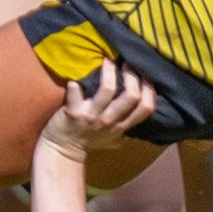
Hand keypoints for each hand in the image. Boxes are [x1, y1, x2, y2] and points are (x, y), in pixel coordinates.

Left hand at [45, 65, 161, 157]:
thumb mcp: (113, 138)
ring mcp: (92, 116)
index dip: (150, 91)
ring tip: (107, 61)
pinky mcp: (73, 113)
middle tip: (127, 63)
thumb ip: (126, 124)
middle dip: (132, 76)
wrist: (62, 151)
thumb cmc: (88, 141)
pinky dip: (75, 84)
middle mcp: (110, 121)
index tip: (146, 76)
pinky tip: (75, 79)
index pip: (145, 108)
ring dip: (109, 72)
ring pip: (108, 90)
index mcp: (122, 126)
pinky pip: (75, 93)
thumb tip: (139, 109)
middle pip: (131, 96)